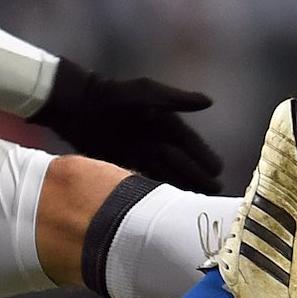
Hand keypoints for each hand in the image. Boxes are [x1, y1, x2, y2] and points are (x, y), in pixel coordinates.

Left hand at [28, 58, 222, 192]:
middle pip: (181, 163)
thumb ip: (176, 99)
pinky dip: (155, 191)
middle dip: (198, 177)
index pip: (190, 143)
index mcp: (164, 122)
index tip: (219, 170)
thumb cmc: (113, 95)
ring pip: (166, 174)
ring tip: (197, 203)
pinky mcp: (122, 163)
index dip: (204, 156)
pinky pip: (144, 180)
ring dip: (180, 188)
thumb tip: (209, 102)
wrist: (78, 105)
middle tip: (215, 193)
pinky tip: (165, 205)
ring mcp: (139, 153)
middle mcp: (155, 140)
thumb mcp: (146, 92)